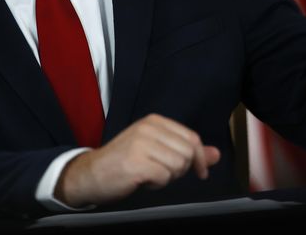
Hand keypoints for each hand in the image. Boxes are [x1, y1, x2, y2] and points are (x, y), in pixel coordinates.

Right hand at [55, 114, 220, 207]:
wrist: (90, 174)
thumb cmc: (124, 162)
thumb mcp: (157, 150)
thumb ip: (187, 151)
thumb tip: (216, 154)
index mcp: (154, 121)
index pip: (192, 137)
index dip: (200, 158)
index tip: (200, 171)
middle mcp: (148, 128)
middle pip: (187, 152)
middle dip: (180, 169)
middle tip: (162, 172)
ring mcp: (141, 144)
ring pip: (178, 165)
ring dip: (168, 177)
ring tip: (150, 174)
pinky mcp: (136, 162)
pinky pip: (164, 177)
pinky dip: (157, 184)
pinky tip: (143, 180)